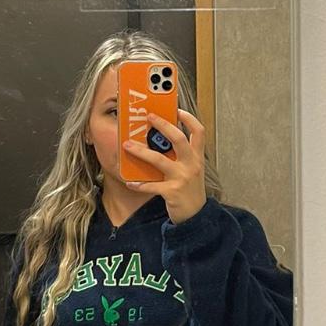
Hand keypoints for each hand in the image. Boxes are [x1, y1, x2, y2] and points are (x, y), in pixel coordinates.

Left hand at [122, 108, 207, 224]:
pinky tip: (130, 182)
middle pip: (178, 139)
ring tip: (127, 145)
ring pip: (159, 160)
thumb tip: (159, 142)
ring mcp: (182, 178)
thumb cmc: (190, 190)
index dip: (189, 119)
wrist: (196, 216)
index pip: (199, 132)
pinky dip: (140, 184)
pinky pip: (152, 185)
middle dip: (163, 125)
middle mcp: (192, 165)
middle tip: (149, 117)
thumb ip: (180, 156)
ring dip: (141, 152)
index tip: (177, 110)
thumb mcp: (190, 170)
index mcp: (197, 157)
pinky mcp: (172, 192)